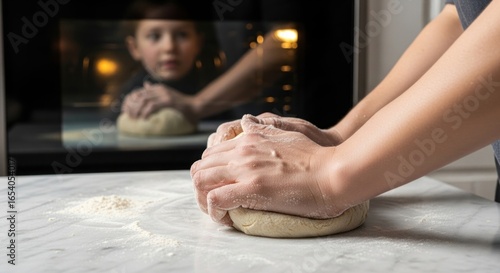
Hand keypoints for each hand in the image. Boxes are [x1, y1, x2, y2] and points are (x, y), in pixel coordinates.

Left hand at [121, 82, 196, 121]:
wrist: (195, 106)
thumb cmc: (181, 105)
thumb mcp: (166, 96)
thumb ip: (155, 91)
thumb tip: (145, 85)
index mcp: (158, 88)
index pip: (138, 92)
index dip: (130, 101)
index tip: (126, 111)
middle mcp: (160, 89)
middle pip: (139, 96)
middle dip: (132, 106)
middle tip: (129, 116)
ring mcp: (165, 94)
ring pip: (144, 100)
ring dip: (138, 110)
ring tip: (136, 118)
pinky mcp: (169, 100)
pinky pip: (153, 106)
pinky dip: (147, 112)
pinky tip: (144, 118)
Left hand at [191, 114, 341, 225]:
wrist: (333, 171)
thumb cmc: (316, 156)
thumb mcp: (286, 131)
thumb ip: (263, 127)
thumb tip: (246, 121)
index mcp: (249, 137)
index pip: (211, 153)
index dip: (210, 172)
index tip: (221, 186)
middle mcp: (242, 150)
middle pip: (201, 167)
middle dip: (203, 186)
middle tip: (216, 201)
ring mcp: (245, 168)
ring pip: (201, 181)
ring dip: (204, 199)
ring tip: (218, 211)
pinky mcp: (252, 188)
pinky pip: (215, 200)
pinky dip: (214, 211)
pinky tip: (225, 218)